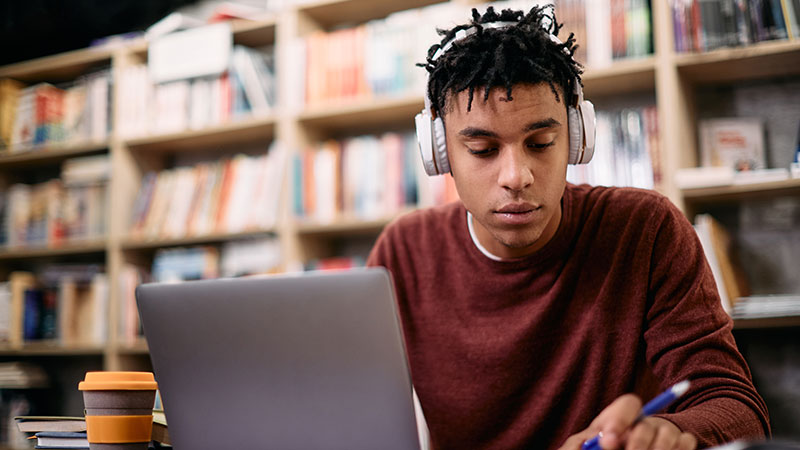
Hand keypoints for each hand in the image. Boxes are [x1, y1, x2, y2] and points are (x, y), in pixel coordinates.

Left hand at [558, 394, 696, 449]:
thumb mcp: (584, 446)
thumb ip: (580, 443)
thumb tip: (591, 443)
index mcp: (620, 419)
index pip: (628, 404)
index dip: (619, 420)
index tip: (608, 441)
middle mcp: (645, 422)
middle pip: (646, 426)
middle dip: (636, 445)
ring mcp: (666, 433)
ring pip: (668, 436)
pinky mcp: (682, 443)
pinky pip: (687, 442)